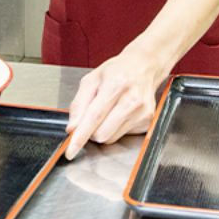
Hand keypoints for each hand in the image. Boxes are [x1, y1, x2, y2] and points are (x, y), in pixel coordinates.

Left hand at [64, 44, 163, 159]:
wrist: (143, 66)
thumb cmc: (116, 71)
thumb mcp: (91, 79)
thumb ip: (78, 104)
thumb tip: (72, 128)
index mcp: (115, 85)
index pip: (94, 117)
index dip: (80, 136)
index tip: (70, 151)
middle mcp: (132, 100)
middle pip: (102, 133)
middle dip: (91, 131)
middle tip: (92, 117)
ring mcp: (142, 112)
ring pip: (111, 138)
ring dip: (103, 130)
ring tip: (108, 111)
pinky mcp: (148, 121)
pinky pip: (123, 136)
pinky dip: (116, 129)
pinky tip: (120, 113)